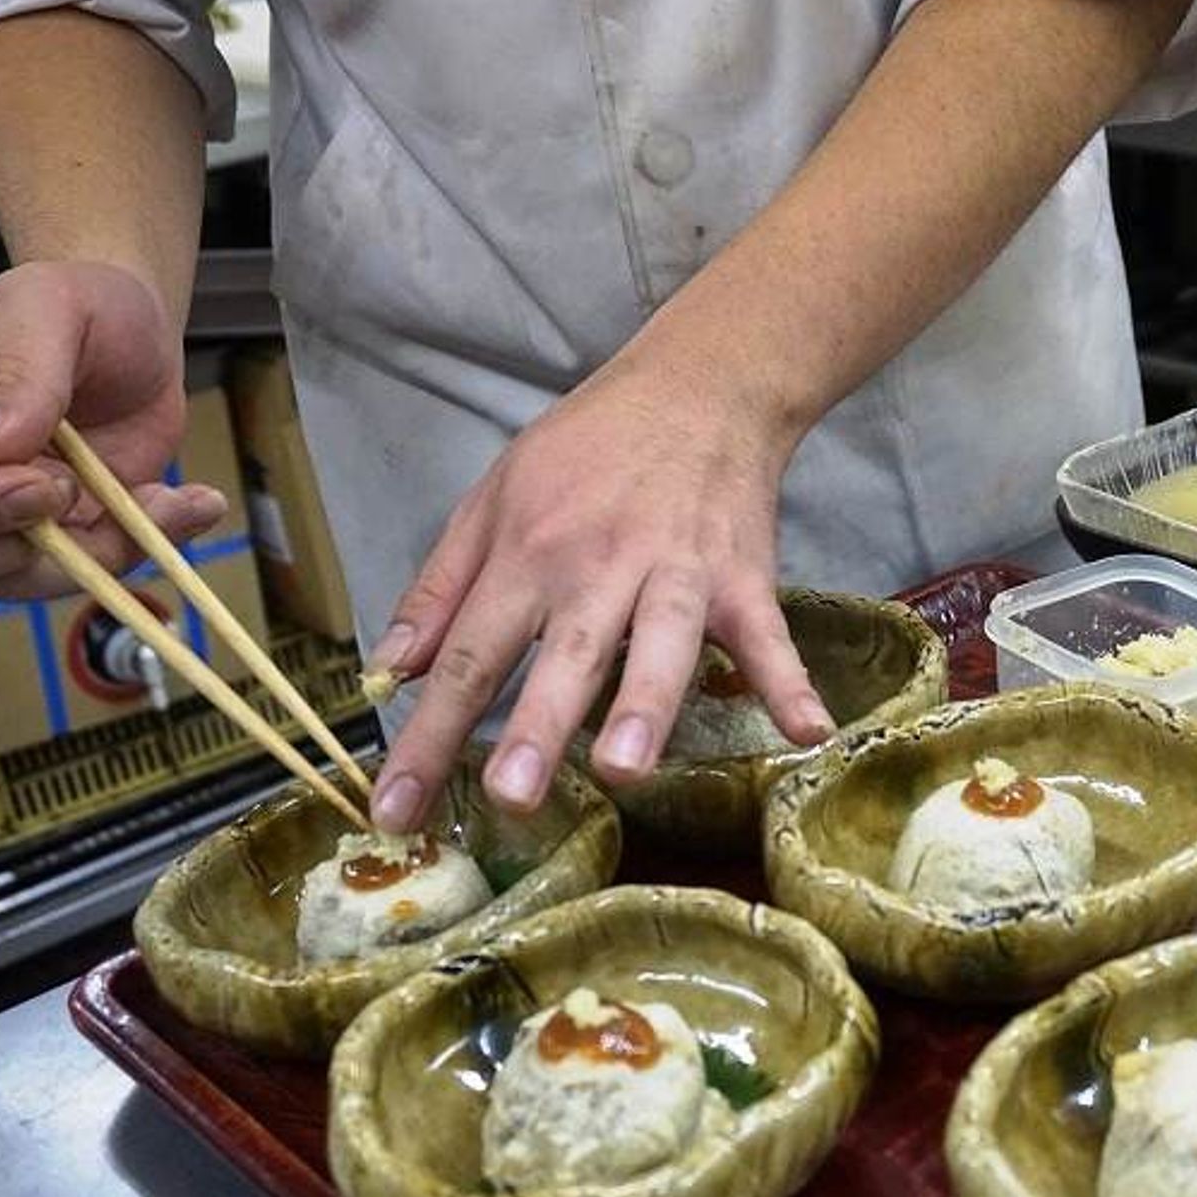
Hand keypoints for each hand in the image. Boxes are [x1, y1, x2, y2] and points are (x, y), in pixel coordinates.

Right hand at [0, 260, 226, 598]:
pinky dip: (140, 551)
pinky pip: (82, 573)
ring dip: (93, 554)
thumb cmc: (80, 306)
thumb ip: (18, 372)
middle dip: (7, 547)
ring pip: (8, 579)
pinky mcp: (51, 536)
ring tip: (161, 496)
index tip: (41, 484)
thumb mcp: (51, 308)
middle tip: (77, 493)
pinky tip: (187, 505)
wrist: (134, 338)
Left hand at [368, 356, 836, 830]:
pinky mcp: (744, 579)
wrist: (698, 386)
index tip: (396, 811)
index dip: (430, 737)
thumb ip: (442, 588)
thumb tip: (389, 672)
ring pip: (661, 646)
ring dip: (644, 706)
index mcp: (528, 554)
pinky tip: (807, 732)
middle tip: (511, 798)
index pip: (469, 656)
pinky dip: (789, 682)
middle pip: (565, 656)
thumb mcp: (492, 498)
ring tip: (624, 769)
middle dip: (537, 728)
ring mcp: (679, 575)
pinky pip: (768, 638)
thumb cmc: (587, 449)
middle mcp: (599, 567)